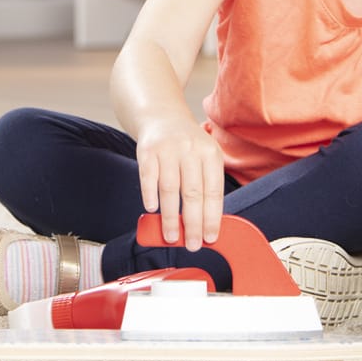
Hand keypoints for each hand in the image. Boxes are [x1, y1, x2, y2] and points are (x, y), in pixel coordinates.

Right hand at [135, 115, 225, 251]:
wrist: (162, 116)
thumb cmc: (187, 145)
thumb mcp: (204, 156)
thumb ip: (207, 185)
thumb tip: (206, 224)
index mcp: (210, 153)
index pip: (213, 191)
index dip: (212, 217)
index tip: (211, 237)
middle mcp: (190, 149)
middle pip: (193, 193)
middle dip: (193, 223)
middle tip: (193, 245)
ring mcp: (167, 149)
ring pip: (170, 189)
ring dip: (170, 217)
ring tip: (172, 236)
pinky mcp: (147, 150)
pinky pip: (148, 178)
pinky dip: (150, 195)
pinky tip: (152, 210)